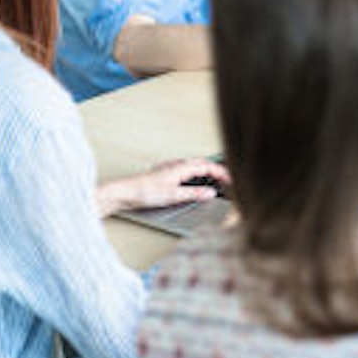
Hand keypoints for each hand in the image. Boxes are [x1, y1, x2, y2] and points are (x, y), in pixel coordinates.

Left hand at [96, 157, 230, 216]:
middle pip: (202, 163)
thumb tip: (211, 193)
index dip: (222, 173)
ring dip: (206, 170)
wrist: (124, 192)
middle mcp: (176, 165)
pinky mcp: (164, 175)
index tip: (233, 180)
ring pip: (193, 166)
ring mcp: (170, 169)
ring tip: (215, 179)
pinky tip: (192, 183)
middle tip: (227, 178)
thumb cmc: (144, 191)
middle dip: (216, 169)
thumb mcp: (174, 195)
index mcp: (182, 167)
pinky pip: (185, 171)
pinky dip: (195, 175)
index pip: (208, 166)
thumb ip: (195, 194)